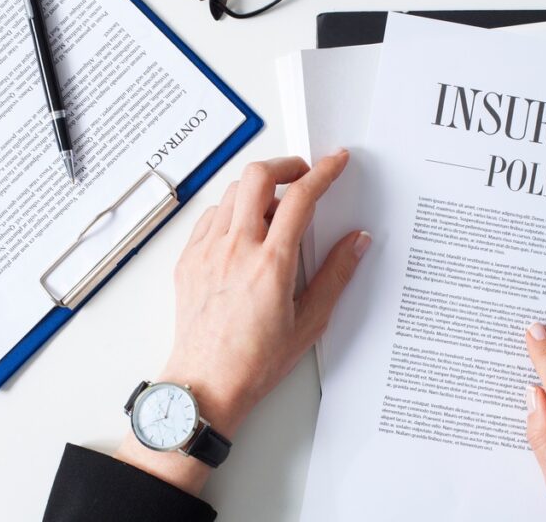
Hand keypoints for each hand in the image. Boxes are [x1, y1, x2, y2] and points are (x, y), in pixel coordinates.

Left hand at [116, 150, 369, 493]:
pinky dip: (231, 211)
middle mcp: (236, 249)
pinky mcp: (188, 260)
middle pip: (257, 177)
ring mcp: (207, 252)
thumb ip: (336, 275)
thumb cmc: (255, 362)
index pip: (301, 198)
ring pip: (231, 193)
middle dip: (286, 165)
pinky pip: (210, 217)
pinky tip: (244, 230)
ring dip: (257, 188)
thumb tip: (357, 242)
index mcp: (271, 264)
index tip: (336, 162)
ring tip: (275, 208)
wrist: (206, 383)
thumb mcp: (310, 322)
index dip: (324, 172)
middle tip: (303, 175)